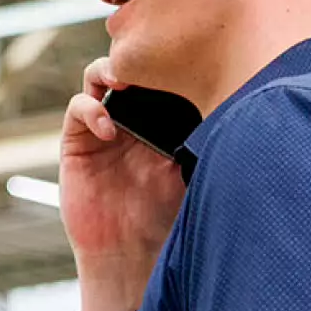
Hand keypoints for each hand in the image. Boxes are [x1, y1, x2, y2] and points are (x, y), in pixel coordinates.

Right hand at [61, 57, 187, 310]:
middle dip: (140, 58)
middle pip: (131, 67)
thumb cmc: (165, 217)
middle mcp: (131, 118)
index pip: (162, 74)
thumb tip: (233, 103)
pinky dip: (90, 109)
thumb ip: (202, 139)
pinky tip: (109, 128)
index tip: (183, 57)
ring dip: (110, 71)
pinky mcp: (77, 143)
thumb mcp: (193, 172)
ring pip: (99, 77)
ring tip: (124, 82)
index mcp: (161, 120)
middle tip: (154, 60)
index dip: (169, 61)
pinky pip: (78, 109)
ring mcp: (102, 128)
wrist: (129, 254)